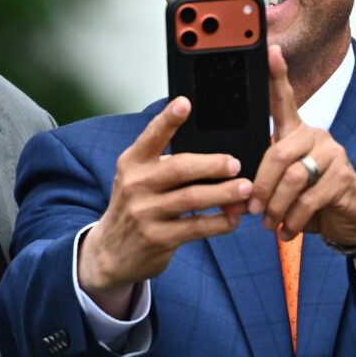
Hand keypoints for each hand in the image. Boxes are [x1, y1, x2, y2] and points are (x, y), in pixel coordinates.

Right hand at [77, 98, 252, 306]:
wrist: (109, 253)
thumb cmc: (134, 208)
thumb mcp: (137, 180)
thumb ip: (164, 166)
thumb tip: (215, 159)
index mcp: (132, 163)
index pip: (151, 136)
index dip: (168, 119)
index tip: (185, 103)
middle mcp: (136, 185)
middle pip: (180, 168)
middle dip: (212, 164)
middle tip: (236, 164)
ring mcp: (145, 213)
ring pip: (192, 198)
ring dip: (224, 193)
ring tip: (246, 189)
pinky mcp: (158, 239)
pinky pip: (196, 227)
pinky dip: (220, 222)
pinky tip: (233, 218)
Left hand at [251, 45, 355, 245]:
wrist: (350, 219)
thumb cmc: (312, 198)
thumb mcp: (284, 184)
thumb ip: (263, 178)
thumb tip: (231, 187)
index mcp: (297, 133)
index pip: (285, 99)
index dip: (277, 75)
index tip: (269, 50)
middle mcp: (316, 136)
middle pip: (278, 152)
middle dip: (259, 185)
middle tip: (252, 209)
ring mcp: (332, 154)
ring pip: (292, 178)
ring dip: (275, 207)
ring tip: (270, 223)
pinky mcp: (343, 177)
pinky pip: (309, 198)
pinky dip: (293, 219)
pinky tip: (288, 231)